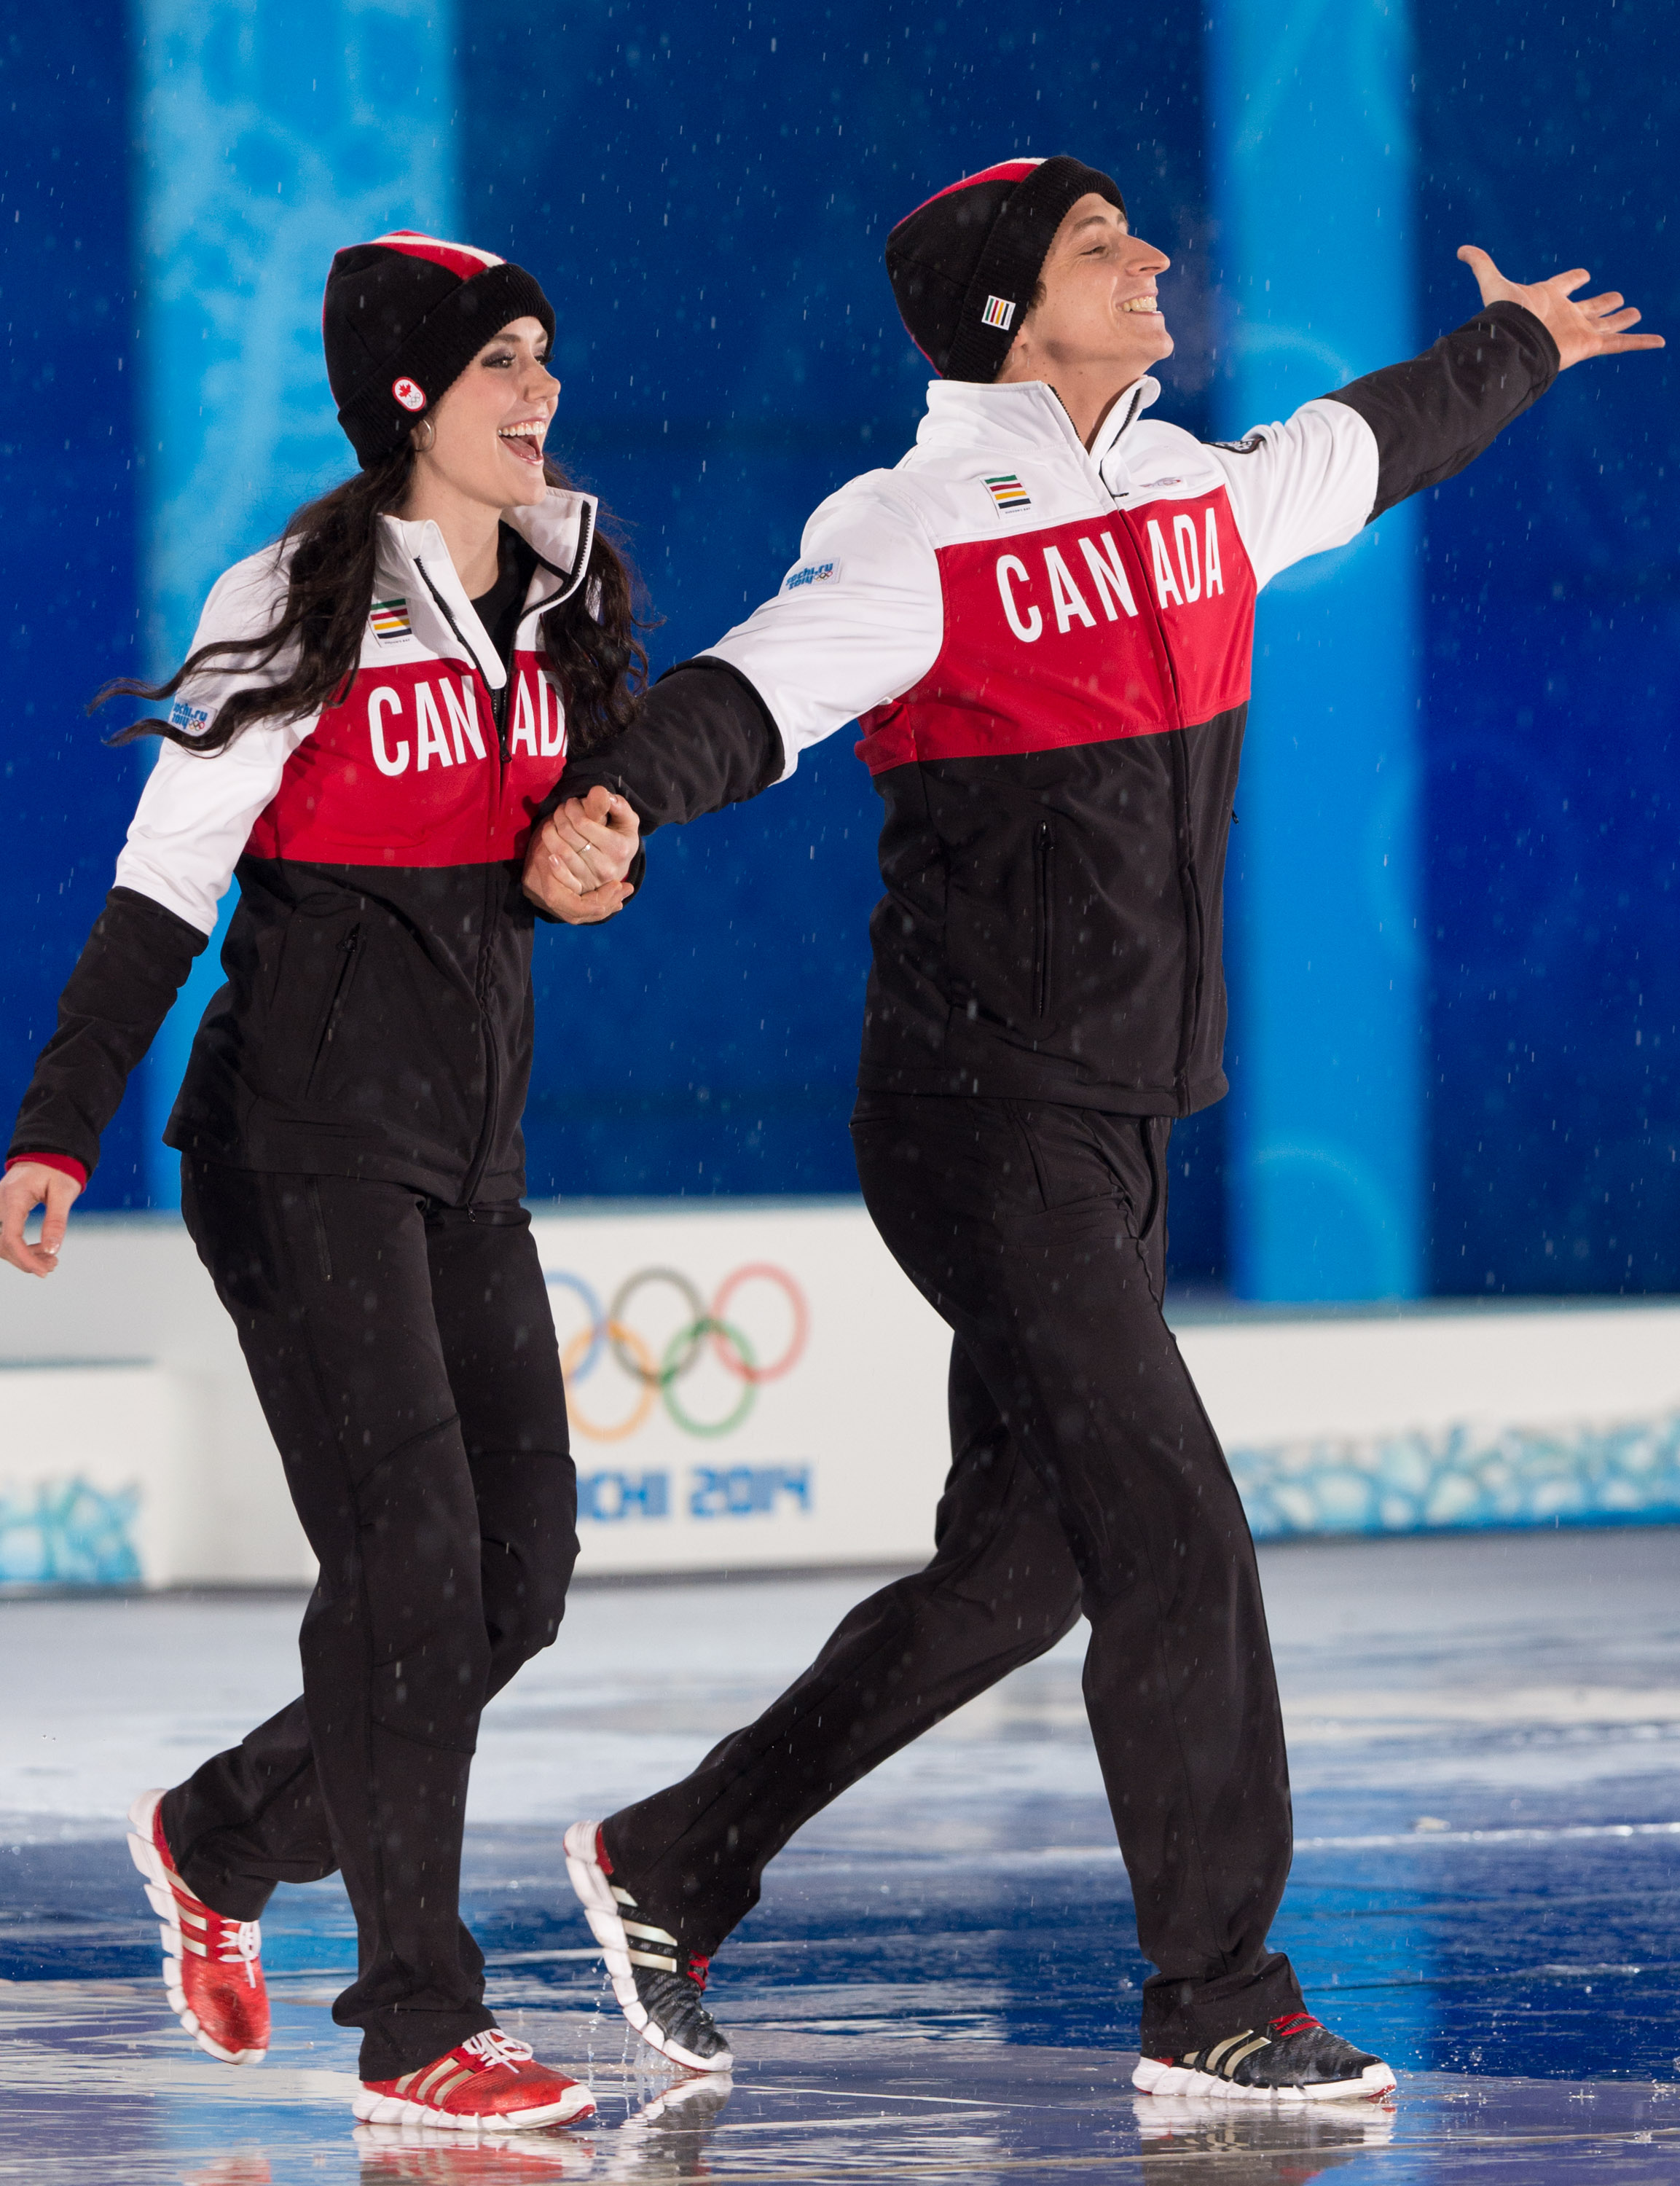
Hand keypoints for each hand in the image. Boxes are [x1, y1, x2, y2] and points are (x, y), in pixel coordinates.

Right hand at [0, 1161, 82, 1277]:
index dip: (24, 1258)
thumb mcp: (64, 1192)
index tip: (43, 1272)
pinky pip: (6, 1234)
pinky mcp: (3, 1211)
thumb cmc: (58, 1169)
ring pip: (2, 1242)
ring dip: (23, 1256)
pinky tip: (42, 1250)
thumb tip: (53, 1250)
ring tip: (51, 1261)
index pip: (10, 1237)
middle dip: (25, 1260)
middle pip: (2, 1243)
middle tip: (52, 1266)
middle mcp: (0, 1203)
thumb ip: (57, 1221)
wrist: (47, 1153)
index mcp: (14, 1197)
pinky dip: (21, 1246)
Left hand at [522, 785, 640, 924]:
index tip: (571, 802)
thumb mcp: (626, 820)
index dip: (572, 808)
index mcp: (619, 848)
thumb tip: (600, 793)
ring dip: (551, 829)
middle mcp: (606, 867)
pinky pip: (557, 869)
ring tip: (554, 821)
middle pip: (569, 833)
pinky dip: (549, 849)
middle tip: (561, 809)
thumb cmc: (621, 838)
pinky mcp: (579, 887)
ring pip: (560, 848)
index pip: (582, 822)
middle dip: (560, 815)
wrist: (620, 867)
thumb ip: (617, 805)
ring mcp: (591, 879)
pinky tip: (549, 837)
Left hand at [1458, 245, 1663, 370]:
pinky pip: (1621, 344)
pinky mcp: (1591, 344)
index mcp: (1549, 298)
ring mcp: (1579, 330)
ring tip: (1635, 313)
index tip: (1583, 274)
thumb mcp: (1493, 282)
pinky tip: (1659, 341)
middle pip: (1590, 307)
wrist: (1515, 343)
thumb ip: (1480, 264)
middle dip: (1603, 303)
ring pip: (1607, 324)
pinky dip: (1641, 342)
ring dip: (1621, 320)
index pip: (1564, 284)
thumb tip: (1461, 248)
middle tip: (1618, 298)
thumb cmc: (1507, 315)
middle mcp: (1566, 315)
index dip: (1573, 279)